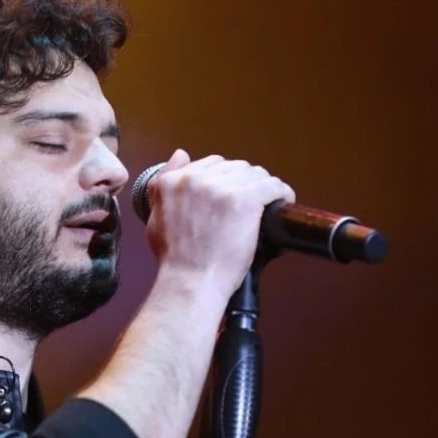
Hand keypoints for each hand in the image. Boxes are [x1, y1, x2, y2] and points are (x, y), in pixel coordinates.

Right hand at [143, 150, 295, 300]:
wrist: (191, 283)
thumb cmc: (175, 259)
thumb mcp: (156, 218)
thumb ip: (163, 185)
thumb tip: (180, 154)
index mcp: (171, 182)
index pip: (210, 164)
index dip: (224, 181)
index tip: (230, 197)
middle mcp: (194, 179)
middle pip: (234, 167)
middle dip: (243, 184)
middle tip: (248, 207)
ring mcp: (220, 188)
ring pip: (255, 174)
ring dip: (262, 188)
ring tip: (265, 206)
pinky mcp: (244, 200)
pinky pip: (272, 186)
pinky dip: (281, 194)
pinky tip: (282, 204)